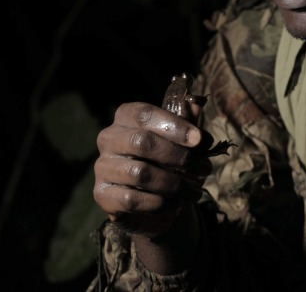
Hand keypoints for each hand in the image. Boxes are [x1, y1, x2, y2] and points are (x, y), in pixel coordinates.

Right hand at [93, 99, 211, 239]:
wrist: (147, 198)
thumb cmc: (164, 159)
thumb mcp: (179, 138)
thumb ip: (187, 121)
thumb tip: (196, 103)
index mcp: (126, 116)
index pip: (146, 114)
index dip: (175, 125)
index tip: (199, 140)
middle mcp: (109, 138)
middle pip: (142, 142)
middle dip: (179, 156)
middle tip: (204, 168)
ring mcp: (102, 166)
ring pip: (140, 174)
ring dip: (175, 184)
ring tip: (195, 191)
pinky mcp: (102, 194)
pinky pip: (132, 199)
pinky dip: (160, 203)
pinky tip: (176, 203)